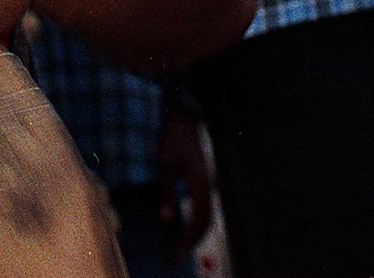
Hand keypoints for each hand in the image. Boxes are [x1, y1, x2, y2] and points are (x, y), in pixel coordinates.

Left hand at [156, 100, 214, 262]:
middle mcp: (209, 186)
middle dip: (192, 241)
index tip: (177, 256)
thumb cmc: (172, 139)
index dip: (187, 241)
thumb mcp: (164, 165)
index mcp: (200, 185)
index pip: (197, 222)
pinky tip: (186, 225)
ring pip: (207, 215)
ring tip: (182, 246)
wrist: (184, 117)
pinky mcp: (204, 179)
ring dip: (196, 232)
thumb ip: (166, 193)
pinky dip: (197, 220)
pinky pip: (204, 206)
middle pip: (206, 222)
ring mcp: (208, 183)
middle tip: (178, 257)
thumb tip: (167, 220)